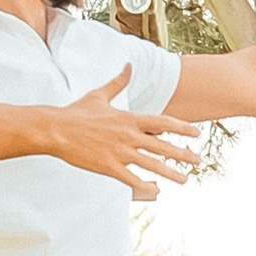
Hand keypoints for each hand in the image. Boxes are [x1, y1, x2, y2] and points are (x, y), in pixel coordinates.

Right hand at [45, 67, 202, 200]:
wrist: (55, 129)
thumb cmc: (77, 112)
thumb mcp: (100, 94)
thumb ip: (119, 81)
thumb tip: (129, 65)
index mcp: (129, 119)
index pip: (163, 123)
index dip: (182, 128)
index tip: (197, 133)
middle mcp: (128, 136)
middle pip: (163, 147)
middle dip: (183, 154)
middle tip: (199, 161)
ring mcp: (120, 153)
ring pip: (152, 165)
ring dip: (171, 173)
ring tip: (185, 179)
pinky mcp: (109, 167)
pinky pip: (132, 179)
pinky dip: (146, 185)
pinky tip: (156, 190)